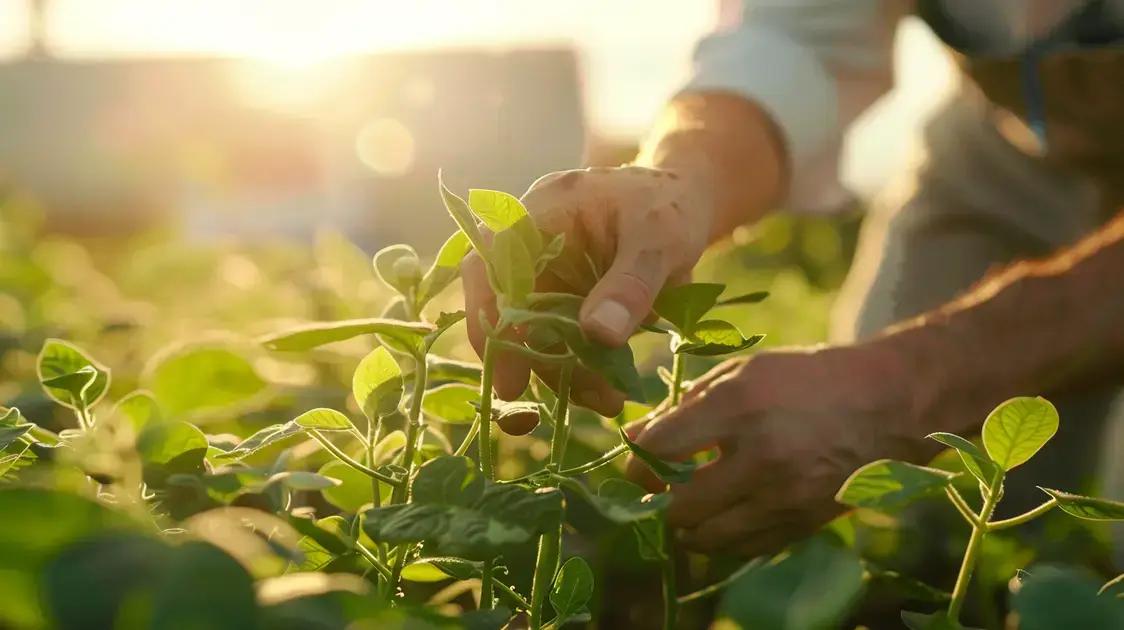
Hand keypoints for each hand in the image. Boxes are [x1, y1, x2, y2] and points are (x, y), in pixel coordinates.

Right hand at [462, 165, 716, 414]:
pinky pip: (560, 340)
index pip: (492, 257)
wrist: (686, 204)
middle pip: (507, 304)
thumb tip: (598, 333)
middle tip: (528, 405)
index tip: (503, 358)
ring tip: (605, 401)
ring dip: (560, 371)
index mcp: (544, 209)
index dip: (487, 308)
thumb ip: (631, 283)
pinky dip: (580, 368)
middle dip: (525, 356)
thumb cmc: (669, 207)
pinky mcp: (564, 300)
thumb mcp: (659, 240)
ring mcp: (547, 274)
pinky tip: (606, 393)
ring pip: (534, 331)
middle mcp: (532, 244)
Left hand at [626, 342, 926, 556]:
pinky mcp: (802, 524)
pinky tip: (723, 511)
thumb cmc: (806, 379)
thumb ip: (685, 405)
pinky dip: (721, 536)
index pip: (659, 450)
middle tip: (657, 485)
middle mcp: (761, 458)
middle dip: (656, 497)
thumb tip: (634, 437)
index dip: (635, 460)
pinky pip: (740, 548)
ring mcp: (784, 498)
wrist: (888, 404)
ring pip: (703, 538)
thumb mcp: (743, 371)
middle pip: (675, 506)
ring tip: (687, 500)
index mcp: (739, 407)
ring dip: (684, 524)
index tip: (635, 458)